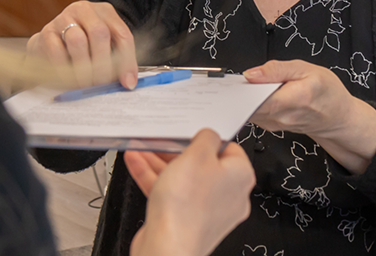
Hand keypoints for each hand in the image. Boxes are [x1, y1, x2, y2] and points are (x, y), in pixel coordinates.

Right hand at [26, 0, 137, 87]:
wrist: (51, 41)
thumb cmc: (84, 45)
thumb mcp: (104, 46)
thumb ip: (119, 61)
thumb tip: (129, 82)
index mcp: (104, 12)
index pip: (122, 34)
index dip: (127, 60)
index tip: (127, 83)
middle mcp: (84, 10)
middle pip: (100, 33)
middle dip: (103, 64)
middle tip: (101, 85)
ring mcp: (63, 18)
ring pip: (78, 41)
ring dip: (83, 68)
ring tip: (85, 85)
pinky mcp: (46, 32)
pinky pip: (57, 52)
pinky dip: (64, 70)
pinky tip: (69, 81)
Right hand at [124, 130, 254, 255]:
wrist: (167, 248)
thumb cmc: (187, 206)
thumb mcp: (197, 155)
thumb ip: (206, 138)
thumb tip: (209, 135)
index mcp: (239, 177)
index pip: (229, 148)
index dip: (208, 137)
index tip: (191, 131)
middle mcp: (227, 196)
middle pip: (202, 163)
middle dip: (176, 149)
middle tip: (162, 139)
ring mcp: (206, 210)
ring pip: (182, 178)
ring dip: (160, 161)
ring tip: (142, 147)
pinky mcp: (185, 220)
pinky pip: (171, 193)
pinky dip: (154, 177)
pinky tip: (137, 163)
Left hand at [244, 60, 375, 173]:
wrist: (338, 117)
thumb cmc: (327, 91)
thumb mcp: (306, 69)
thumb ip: (277, 69)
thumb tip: (251, 74)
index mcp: (294, 99)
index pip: (259, 100)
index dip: (242, 90)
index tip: (234, 82)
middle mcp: (283, 116)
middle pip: (250, 106)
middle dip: (240, 92)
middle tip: (237, 80)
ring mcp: (277, 124)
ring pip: (250, 111)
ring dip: (244, 98)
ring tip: (246, 84)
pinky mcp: (272, 126)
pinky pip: (254, 114)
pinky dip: (250, 103)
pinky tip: (253, 93)